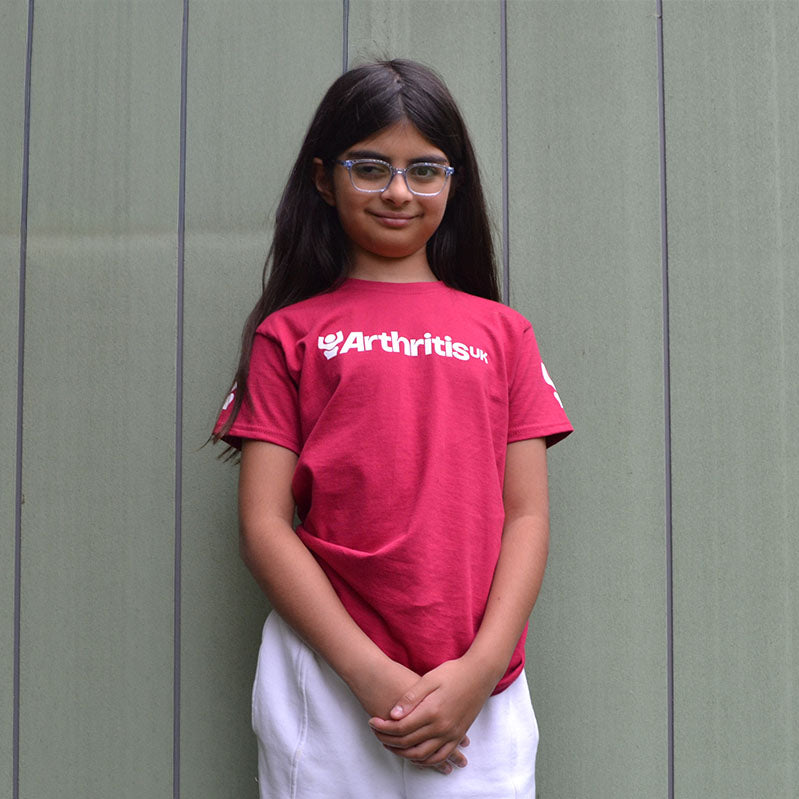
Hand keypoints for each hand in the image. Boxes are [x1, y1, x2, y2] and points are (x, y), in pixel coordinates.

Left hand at [351, 658, 468, 774]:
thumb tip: (393, 714)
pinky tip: (415, 756)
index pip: (401, 728)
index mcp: (432, 711)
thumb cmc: (453, 672)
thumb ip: (411, 697)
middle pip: (408, 743)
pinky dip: (425, 760)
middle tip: (376, 733)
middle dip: (388, 740)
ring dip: (403, 754)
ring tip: (390, 745)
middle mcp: (442, 727)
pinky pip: (440, 756)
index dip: (383, 727)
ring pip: (422, 754)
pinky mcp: (458, 735)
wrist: (480, 674)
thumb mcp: (429, 678)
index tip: (372, 721)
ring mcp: (451, 734)